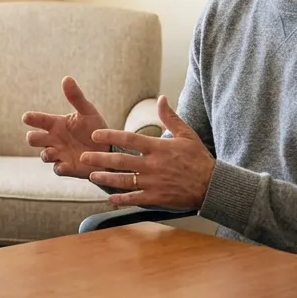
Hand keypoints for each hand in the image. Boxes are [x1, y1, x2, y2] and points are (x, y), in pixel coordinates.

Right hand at [24, 77, 107, 178]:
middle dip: (33, 138)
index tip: (26, 117)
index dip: (31, 118)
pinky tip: (63, 165)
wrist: (109, 148)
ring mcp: (59, 154)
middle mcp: (54, 139)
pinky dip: (59, 167)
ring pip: (44, 155)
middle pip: (33, 139)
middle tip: (35, 136)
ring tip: (52, 151)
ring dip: (46, 153)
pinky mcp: (67, 168)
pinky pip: (58, 169)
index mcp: (56, 124)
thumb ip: (76, 97)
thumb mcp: (87, 111)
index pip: (38, 120)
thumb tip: (66, 78)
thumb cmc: (95, 128)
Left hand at [80, 95, 215, 209]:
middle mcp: (152, 165)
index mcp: (158, 147)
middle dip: (100, 158)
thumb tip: (161, 98)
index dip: (110, 135)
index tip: (94, 135)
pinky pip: (135, 198)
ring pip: (123, 180)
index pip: (129, 138)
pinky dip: (120, 198)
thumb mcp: (186, 134)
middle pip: (120, 160)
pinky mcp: (157, 197)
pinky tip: (109, 198)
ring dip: (105, 178)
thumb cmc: (199, 159)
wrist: (212, 185)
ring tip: (91, 177)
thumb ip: (170, 117)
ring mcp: (153, 182)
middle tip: (84, 157)